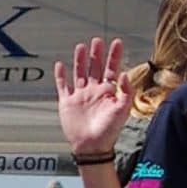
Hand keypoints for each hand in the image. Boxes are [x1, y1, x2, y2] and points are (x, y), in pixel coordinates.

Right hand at [55, 37, 132, 159]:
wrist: (91, 146)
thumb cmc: (109, 131)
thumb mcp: (123, 110)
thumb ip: (126, 92)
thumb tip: (124, 74)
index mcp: (108, 92)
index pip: (112, 69)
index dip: (114, 56)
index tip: (117, 42)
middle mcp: (94, 91)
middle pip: (95, 68)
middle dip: (96, 54)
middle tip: (97, 41)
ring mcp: (80, 95)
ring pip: (79, 73)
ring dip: (80, 60)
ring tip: (81, 46)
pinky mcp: (67, 102)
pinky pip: (62, 85)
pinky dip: (60, 75)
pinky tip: (60, 64)